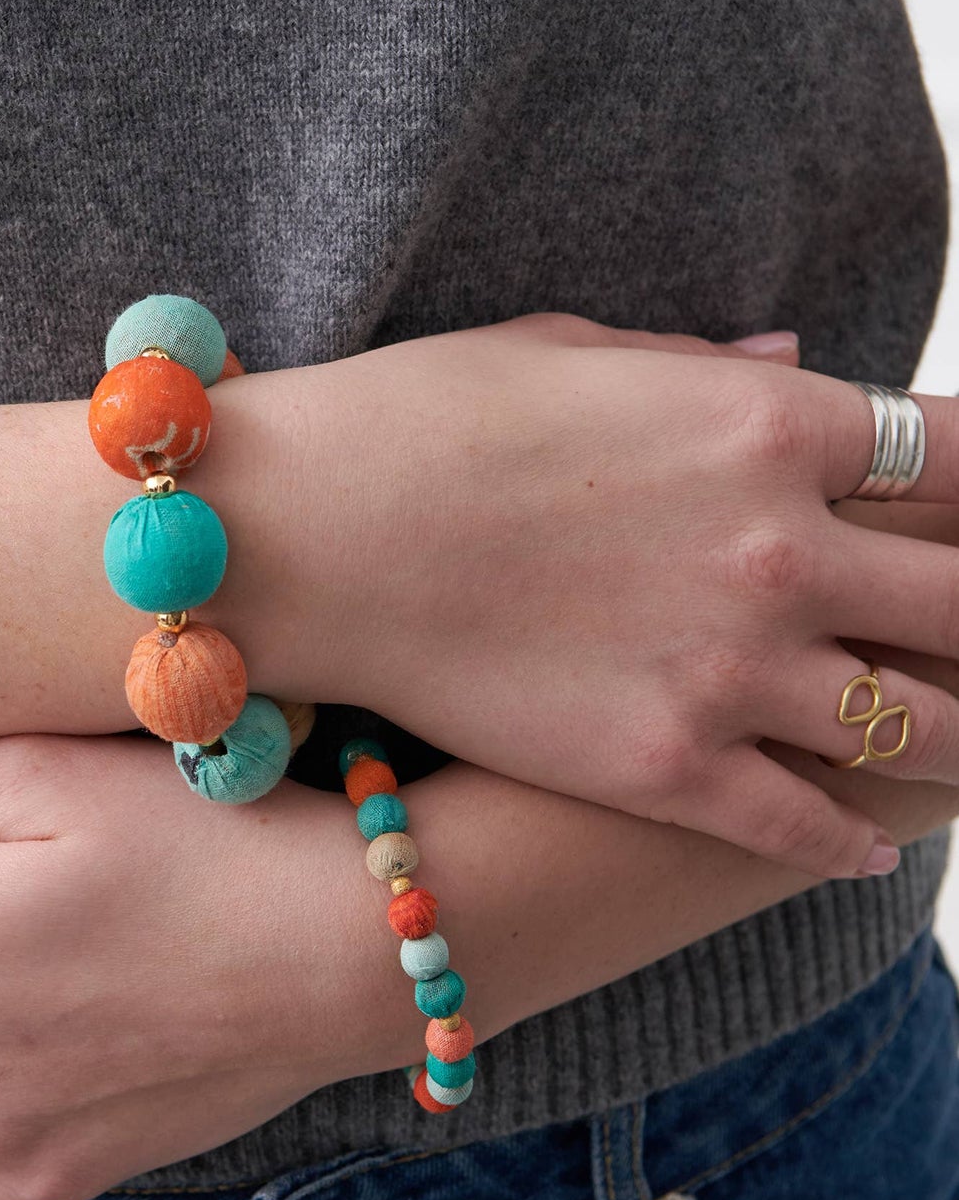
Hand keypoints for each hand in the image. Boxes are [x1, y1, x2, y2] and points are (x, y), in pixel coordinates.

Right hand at [212, 316, 956, 877]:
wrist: (305, 536)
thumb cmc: (419, 420)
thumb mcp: (574, 352)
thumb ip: (708, 366)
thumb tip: (797, 359)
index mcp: (770, 424)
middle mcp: (781, 552)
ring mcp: (728, 671)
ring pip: (924, 731)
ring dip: (957, 740)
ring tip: (956, 749)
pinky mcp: (662, 770)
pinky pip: (805, 825)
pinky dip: (846, 840)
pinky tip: (864, 847)